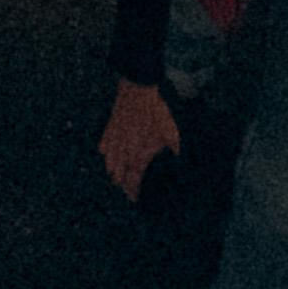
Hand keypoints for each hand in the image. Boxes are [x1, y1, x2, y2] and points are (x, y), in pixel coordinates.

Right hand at [99, 79, 179, 201]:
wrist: (138, 89)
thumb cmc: (156, 112)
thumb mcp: (171, 133)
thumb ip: (176, 151)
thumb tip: (183, 164)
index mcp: (138, 155)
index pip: (133, 180)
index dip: (133, 192)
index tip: (134, 199)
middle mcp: (124, 151)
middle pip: (119, 174)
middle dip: (122, 184)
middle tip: (126, 191)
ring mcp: (115, 138)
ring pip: (109, 161)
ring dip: (113, 170)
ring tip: (116, 177)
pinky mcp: (110, 126)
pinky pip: (104, 144)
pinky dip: (106, 152)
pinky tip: (106, 154)